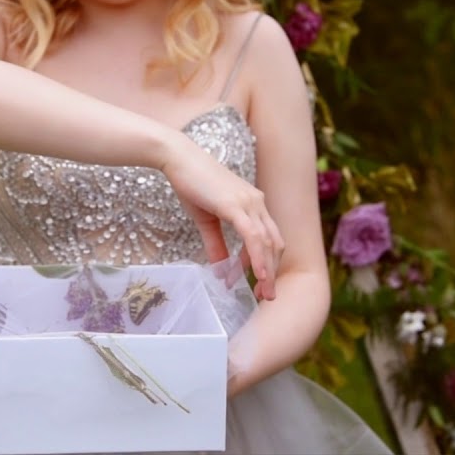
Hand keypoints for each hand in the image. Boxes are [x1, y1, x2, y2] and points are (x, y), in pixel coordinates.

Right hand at [160, 134, 284, 300]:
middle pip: (275, 244)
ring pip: (267, 243)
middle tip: (267, 296)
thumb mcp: (206, 220)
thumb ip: (216, 244)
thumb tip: (220, 270)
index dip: (266, 263)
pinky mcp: (236, 205)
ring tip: (264, 292)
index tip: (258, 284)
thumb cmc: (191, 185)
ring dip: (267, 270)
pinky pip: (253, 236)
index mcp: (253, 205)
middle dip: (272, 272)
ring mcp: (249, 203)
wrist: (179, 159)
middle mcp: (257, 203)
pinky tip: (257, 274)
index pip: (268, 239)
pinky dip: (257, 257)